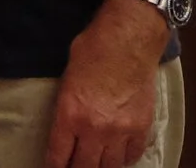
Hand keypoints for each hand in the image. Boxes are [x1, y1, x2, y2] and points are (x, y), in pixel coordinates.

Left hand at [44, 0, 165, 167]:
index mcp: (70, 114)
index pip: (58, 154)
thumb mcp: (67, 77)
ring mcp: (121, 131)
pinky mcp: (142, 128)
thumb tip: (66, 124)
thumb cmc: (93, 49)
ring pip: (110, 167)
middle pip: (84, 167)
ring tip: (95, 165)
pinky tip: (118, 157)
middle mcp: (95, 129)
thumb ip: (66, 105)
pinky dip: (124, 159)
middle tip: (73, 167)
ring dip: (101, 167)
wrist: (129, 40)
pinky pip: (132, 155)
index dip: (54, 166)